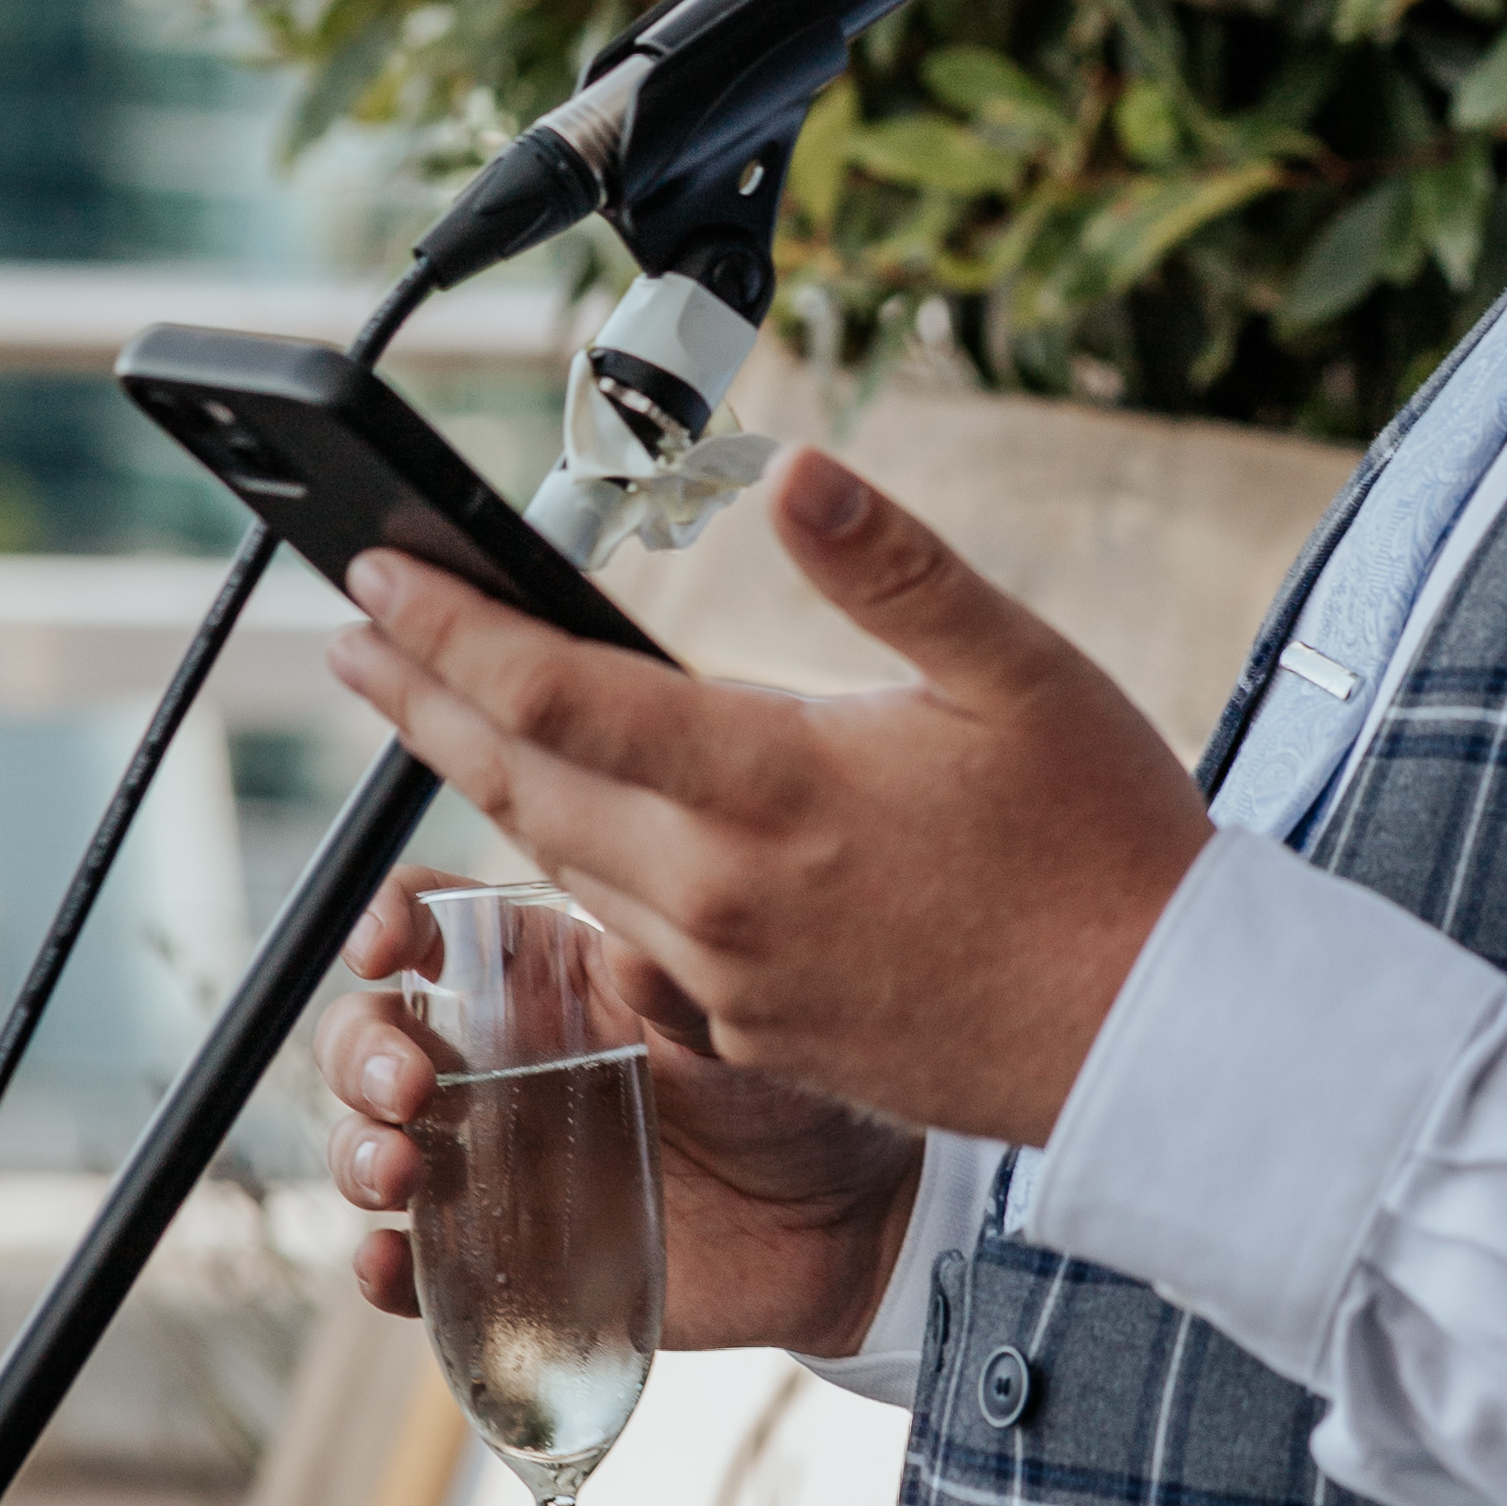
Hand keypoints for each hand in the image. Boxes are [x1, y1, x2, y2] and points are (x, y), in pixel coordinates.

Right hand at [319, 868, 927, 1361]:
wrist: (846, 1229)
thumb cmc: (794, 1093)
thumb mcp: (747, 1025)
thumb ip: (682, 985)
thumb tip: (621, 950)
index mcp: (550, 975)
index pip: (440, 924)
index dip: (390, 921)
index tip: (382, 948)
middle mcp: (504, 1062)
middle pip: (377, 1035)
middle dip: (361, 1053)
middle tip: (407, 1088)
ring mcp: (495, 1163)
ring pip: (374, 1143)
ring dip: (355, 1153)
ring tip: (400, 1170)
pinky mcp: (507, 1257)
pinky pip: (414, 1264)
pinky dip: (380, 1267)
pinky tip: (390, 1264)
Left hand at [321, 441, 1212, 1163]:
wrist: (1155, 1037)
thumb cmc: (1104, 843)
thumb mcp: (1018, 671)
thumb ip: (891, 568)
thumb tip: (794, 468)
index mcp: (777, 790)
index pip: (559, 698)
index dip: (450, 630)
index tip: (375, 576)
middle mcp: (724, 897)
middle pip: (521, 787)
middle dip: (424, 700)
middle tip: (351, 634)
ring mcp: (730, 981)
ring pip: (566, 867)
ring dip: (485, 781)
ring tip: (438, 711)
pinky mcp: (755, 1037)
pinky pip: (630, 940)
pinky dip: (575, 868)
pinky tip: (576, 830)